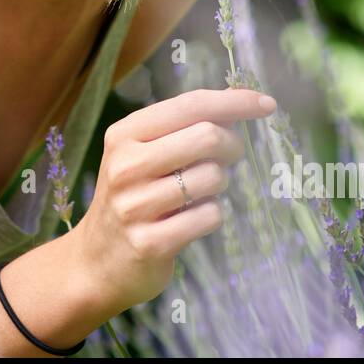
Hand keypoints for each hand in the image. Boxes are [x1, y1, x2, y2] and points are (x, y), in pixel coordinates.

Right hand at [66, 87, 275, 316]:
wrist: (96, 261)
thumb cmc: (132, 197)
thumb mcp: (142, 154)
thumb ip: (182, 129)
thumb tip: (238, 106)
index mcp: (124, 134)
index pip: (189, 105)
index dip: (234, 102)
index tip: (267, 104)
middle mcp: (126, 165)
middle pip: (207, 136)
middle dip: (231, 146)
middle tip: (229, 157)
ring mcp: (135, 206)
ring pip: (212, 177)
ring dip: (219, 185)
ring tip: (200, 193)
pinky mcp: (150, 242)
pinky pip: (209, 216)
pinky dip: (212, 215)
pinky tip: (192, 220)